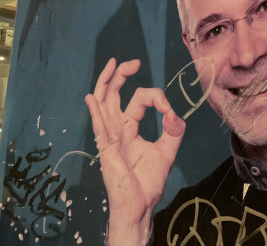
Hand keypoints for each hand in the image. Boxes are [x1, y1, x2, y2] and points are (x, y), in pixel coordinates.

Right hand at [85, 58, 185, 244]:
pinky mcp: (107, 148)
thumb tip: (173, 112)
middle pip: (113, 94)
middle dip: (121, 75)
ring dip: (107, 82)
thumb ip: (174, 130)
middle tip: (134, 62)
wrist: (140, 205)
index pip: (139, 99)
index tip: (168, 110)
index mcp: (130, 127)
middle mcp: (117, 128)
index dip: (157, 98)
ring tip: (113, 63)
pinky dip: (94, 110)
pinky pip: (98, 125)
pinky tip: (92, 96)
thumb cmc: (149, 181)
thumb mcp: (167, 150)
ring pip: (103, 103)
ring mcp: (110, 136)